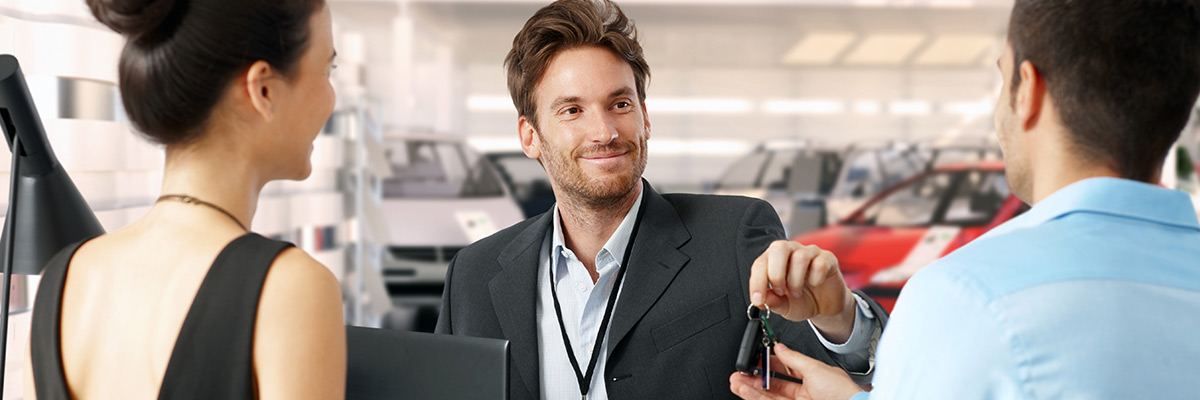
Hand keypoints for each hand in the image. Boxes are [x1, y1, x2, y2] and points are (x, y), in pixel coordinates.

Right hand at [728, 343, 860, 399]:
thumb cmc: (843, 393)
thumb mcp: (816, 368)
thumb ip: (794, 359)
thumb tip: (779, 347)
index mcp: (815, 377)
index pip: (787, 368)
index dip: (770, 363)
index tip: (756, 358)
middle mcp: (807, 392)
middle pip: (775, 384)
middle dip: (756, 377)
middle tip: (741, 372)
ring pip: (770, 396)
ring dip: (751, 388)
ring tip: (737, 381)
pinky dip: (757, 397)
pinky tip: (746, 392)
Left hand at [749, 241, 854, 340]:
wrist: (825, 308)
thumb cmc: (801, 301)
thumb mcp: (784, 306)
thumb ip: (773, 302)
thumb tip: (762, 300)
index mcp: (774, 260)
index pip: (761, 263)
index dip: (757, 281)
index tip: (758, 300)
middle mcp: (791, 251)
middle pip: (779, 248)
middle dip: (776, 274)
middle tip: (780, 292)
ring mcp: (810, 252)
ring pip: (800, 257)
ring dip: (796, 280)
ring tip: (797, 292)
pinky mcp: (828, 259)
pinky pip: (820, 264)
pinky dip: (816, 279)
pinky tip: (815, 284)